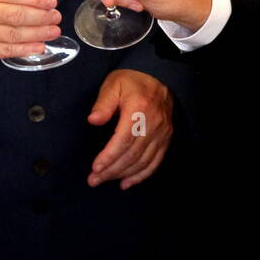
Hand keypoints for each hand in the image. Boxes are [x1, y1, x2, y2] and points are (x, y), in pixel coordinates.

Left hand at [86, 69, 173, 189]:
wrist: (159, 76)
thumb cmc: (132, 81)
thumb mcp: (113, 84)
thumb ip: (103, 103)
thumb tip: (93, 121)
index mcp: (139, 110)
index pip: (123, 140)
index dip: (109, 157)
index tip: (95, 168)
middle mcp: (153, 124)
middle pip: (132, 155)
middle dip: (111, 170)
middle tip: (94, 180)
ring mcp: (162, 133)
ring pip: (143, 161)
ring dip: (123, 175)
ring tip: (105, 181)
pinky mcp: (166, 138)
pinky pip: (155, 162)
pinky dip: (141, 176)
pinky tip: (127, 183)